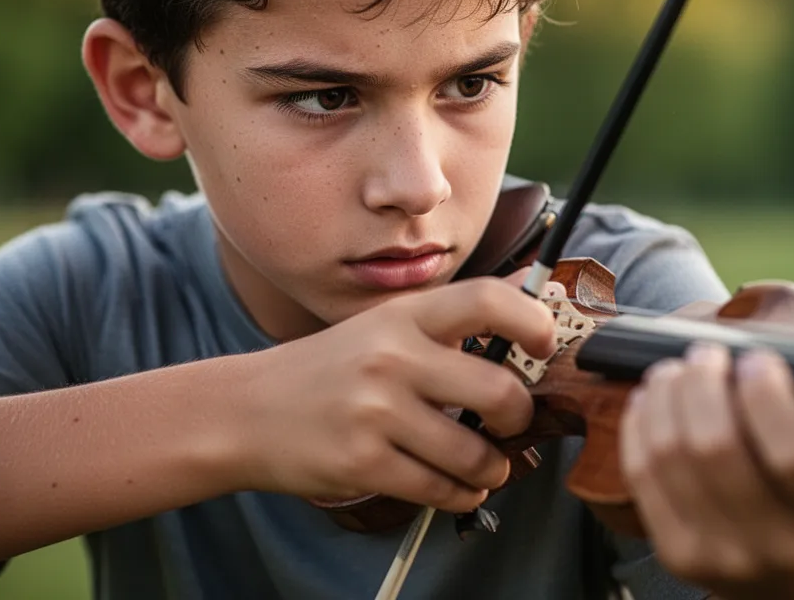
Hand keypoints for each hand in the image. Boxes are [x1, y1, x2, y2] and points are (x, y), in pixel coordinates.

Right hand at [232, 275, 555, 512]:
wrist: (247, 411)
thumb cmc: (328, 368)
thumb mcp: (383, 327)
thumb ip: (450, 320)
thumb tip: (531, 298)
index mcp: (402, 316)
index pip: (487, 299)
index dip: (533, 321)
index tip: (546, 345)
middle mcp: (392, 357)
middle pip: (500, 391)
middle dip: (520, 419)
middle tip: (513, 424)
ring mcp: (376, 411)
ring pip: (475, 454)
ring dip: (493, 469)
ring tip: (485, 465)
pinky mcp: (362, 462)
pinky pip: (440, 490)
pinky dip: (460, 495)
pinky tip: (454, 486)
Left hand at [618, 296, 793, 599]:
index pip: (793, 454)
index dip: (766, 397)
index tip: (758, 359)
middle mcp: (782, 545)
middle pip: (716, 447)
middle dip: (702, 383)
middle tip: (706, 355)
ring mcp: (724, 555)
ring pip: (671, 455)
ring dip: (666, 395)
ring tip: (676, 370)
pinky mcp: (680, 555)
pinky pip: (642, 475)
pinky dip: (642, 423)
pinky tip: (651, 400)